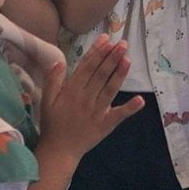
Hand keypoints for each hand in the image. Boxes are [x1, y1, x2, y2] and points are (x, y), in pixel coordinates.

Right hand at [35, 39, 144, 166]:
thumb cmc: (53, 123)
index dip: (97, 52)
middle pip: (101, 74)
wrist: (59, 150)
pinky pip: (119, 115)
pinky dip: (130, 108)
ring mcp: (97, 112)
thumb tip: (58, 61)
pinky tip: (141, 100)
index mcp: (71, 91)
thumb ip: (52, 80)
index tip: (106, 39)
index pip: (87, 67)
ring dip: (119, 74)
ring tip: (128, 58)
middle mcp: (85, 99)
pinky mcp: (105, 125)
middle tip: (122, 43)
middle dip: (112, 57)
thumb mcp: (47, 100)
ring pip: (110, 89)